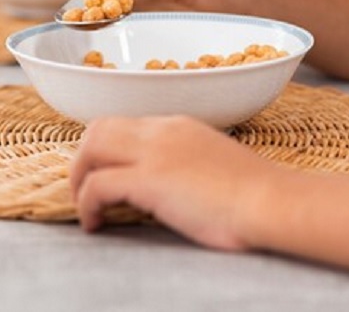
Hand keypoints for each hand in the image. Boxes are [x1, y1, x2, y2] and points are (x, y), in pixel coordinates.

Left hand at [70, 114, 279, 249]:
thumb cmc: (256, 193)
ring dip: (79, 177)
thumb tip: (173, 185)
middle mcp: (162, 131)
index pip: (127, 125)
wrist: (270, 201)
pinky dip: (86, 205)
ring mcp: (154, 152)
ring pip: (91, 147)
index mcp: (179, 125)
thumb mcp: (215, 163)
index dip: (108, 150)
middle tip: (84, 188)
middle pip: (99, 128)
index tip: (105, 174)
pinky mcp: (148, 179)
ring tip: (85, 206)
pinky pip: (97, 185)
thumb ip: (188, 163)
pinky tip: (95, 223)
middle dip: (84, 158)